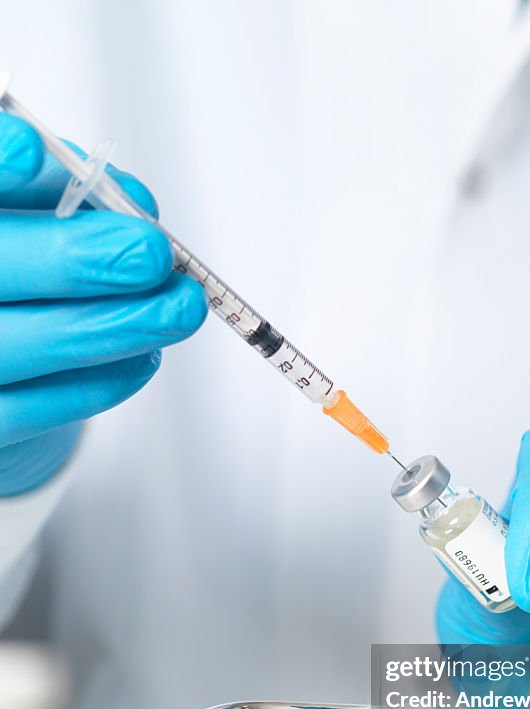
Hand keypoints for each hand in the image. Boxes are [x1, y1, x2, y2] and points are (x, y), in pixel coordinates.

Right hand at [0, 113, 206, 495]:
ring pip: (25, 344)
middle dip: (75, 259)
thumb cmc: (18, 273)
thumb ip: (69, 195)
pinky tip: (144, 355)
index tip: (33, 148)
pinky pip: (39, 408)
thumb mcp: (33, 217)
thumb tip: (133, 203)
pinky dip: (101, 380)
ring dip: (116, 324)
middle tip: (151, 252)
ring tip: (180, 306)